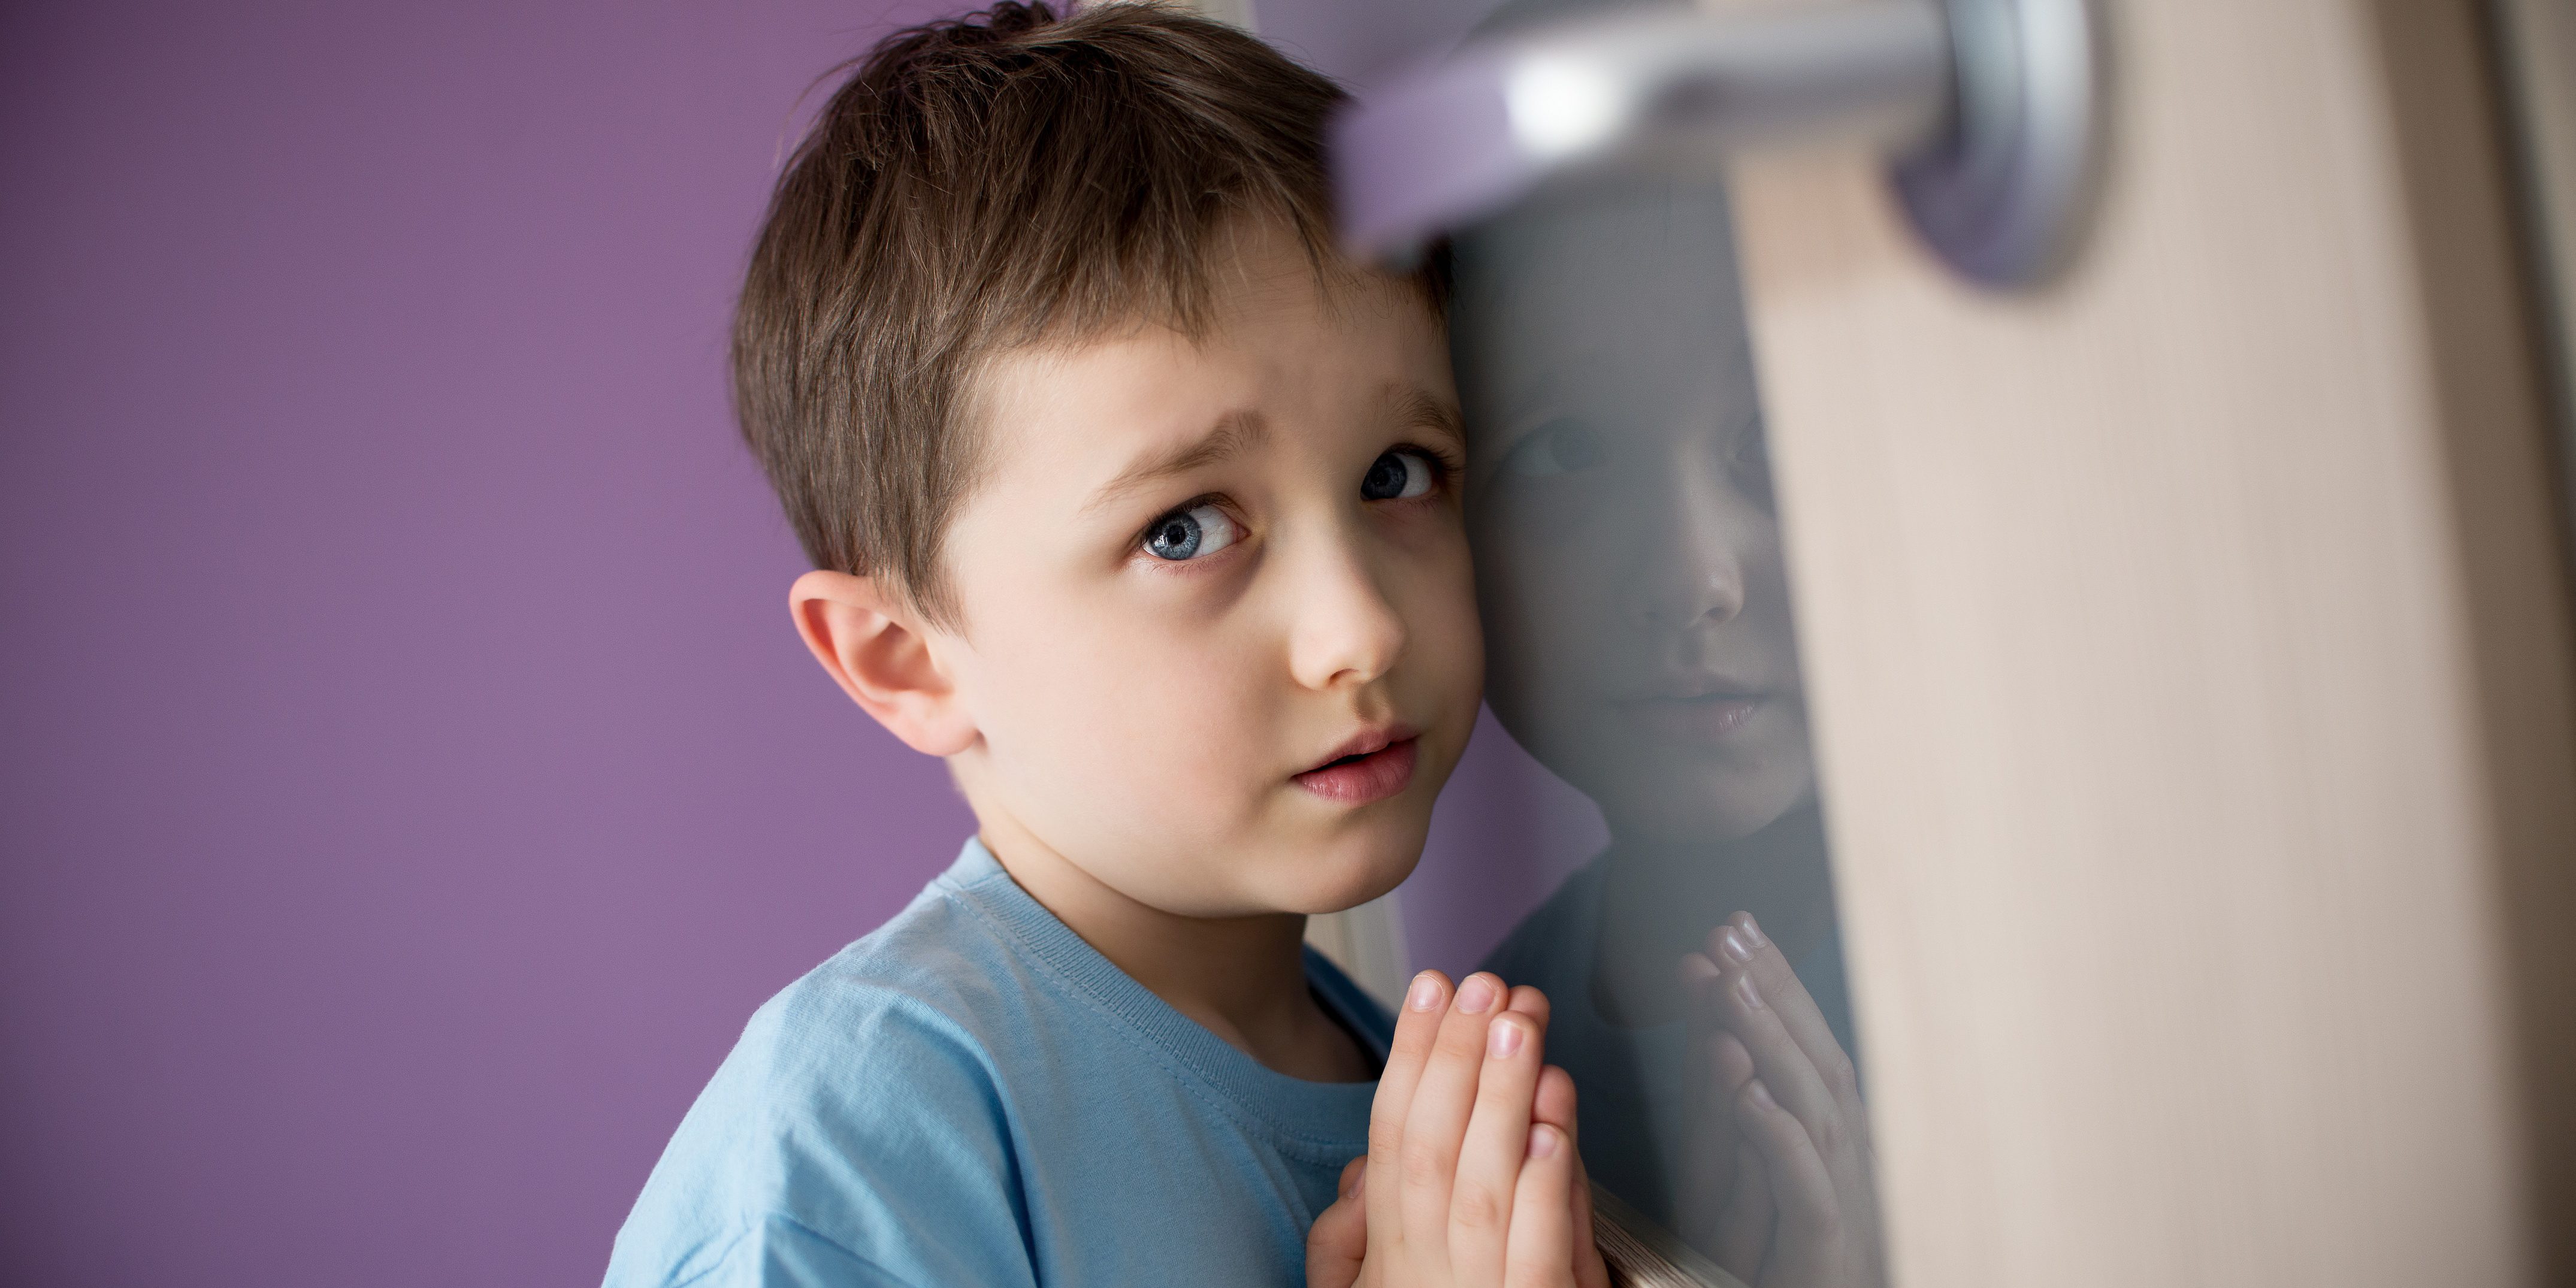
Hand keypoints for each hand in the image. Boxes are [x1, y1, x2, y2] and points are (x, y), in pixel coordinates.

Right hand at [1305, 972, 1610, 1287]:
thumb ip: (1347, 1239)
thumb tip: (1356, 1172)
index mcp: (1391, 1250)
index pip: (1392, 1135)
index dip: (1411, 1055)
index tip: (1432, 987)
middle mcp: (1426, 1268)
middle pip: (1432, 1148)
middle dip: (1456, 1056)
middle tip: (1485, 987)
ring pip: (1483, 1187)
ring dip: (1501, 1098)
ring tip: (1521, 1027)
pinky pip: (1537, 1254)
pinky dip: (1544, 1192)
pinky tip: (1554, 1133)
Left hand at [1679, 914, 1883, 1287]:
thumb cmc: (1782, 1265)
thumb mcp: (1745, 1181)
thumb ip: (1735, 1116)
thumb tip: (1717, 1034)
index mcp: (1826, 1146)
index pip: (1801, 1050)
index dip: (1772, 987)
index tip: (1732, 927)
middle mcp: (1842, 1167)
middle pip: (1814, 1065)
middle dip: (1773, 994)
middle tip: (1726, 933)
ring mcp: (1840, 1210)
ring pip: (1814, 1114)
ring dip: (1774, 1045)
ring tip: (1731, 985)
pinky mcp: (1824, 1258)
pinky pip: (1808, 1194)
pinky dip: (1781, 1141)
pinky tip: (1749, 1093)